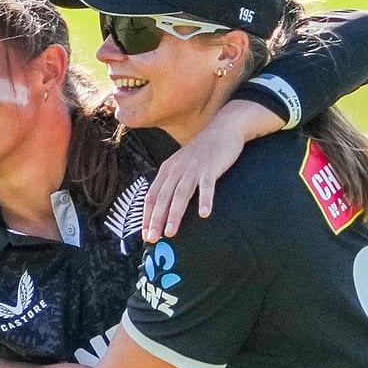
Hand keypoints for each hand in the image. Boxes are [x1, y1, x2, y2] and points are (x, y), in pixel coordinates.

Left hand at [143, 100, 282, 240]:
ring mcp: (193, 168)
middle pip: (162, 197)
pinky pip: (207, 186)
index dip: (146, 216)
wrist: (222, 129)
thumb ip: (173, 182)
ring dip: (174, 214)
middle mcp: (176, 169)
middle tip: (152, 239)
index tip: (145, 234)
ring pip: (180, 194)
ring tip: (170, 233)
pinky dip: (205, 200)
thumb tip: (165, 207)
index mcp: (167, 170)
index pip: (151, 196)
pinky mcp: (210, 167)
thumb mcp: (182, 165)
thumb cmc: (202, 153)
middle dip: (155, 220)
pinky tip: (204, 214)